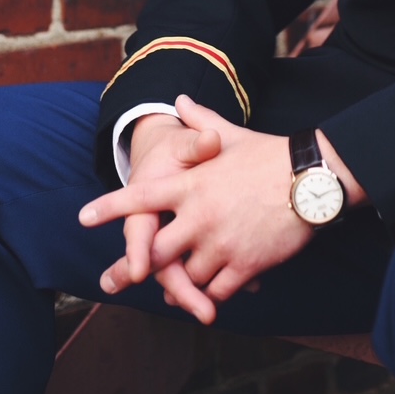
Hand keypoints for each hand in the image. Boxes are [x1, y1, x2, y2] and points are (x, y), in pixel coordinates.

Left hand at [80, 96, 312, 321]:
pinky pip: (218, 291)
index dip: (110, 207)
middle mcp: (199, 216)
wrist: (310, 177)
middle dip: (137, 268)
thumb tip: (180, 99)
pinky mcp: (244, 265)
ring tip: (181, 287)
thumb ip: (199, 123)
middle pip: (155, 252)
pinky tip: (215, 294)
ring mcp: (220, 243)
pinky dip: (213, 294)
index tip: (83, 217)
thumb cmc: (268, 155)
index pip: (141, 196)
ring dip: (182, 283)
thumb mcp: (230, 135)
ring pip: (187, 276)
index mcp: (191, 184)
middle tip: (121, 279)